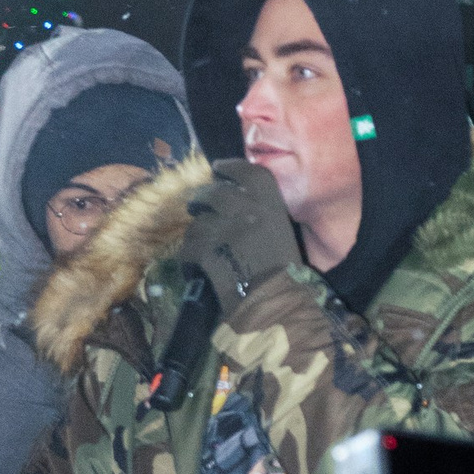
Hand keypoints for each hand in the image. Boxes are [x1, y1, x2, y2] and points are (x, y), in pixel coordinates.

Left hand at [179, 158, 301, 315]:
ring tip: (203, 250)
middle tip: (197, 205)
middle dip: (202, 198)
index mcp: (273, 207)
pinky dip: (189, 259)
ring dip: (197, 236)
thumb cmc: (285, 276)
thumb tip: (237, 205)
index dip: (233, 166)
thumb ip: (262, 216)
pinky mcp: (207, 251)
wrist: (275, 306)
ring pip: (198, 224)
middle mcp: (250, 211)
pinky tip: (195, 269)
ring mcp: (226, 230)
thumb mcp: (282, 236)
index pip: (252, 174)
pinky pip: (189, 248)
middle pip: (216, 192)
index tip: (219, 167)